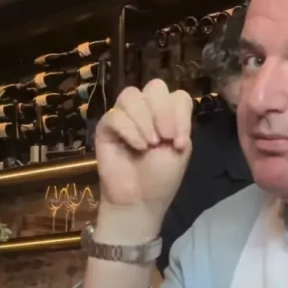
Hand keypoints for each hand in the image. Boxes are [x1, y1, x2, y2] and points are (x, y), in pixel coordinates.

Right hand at [94, 81, 192, 240]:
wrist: (139, 200)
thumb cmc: (160, 177)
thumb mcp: (180, 148)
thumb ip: (179, 122)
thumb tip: (166, 112)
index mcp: (168, 114)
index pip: (177, 95)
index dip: (179, 114)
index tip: (179, 142)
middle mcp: (147, 110)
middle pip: (154, 87)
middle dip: (161, 111)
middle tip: (163, 138)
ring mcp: (125, 116)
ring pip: (132, 95)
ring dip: (144, 120)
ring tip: (149, 145)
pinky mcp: (106, 127)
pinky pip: (115, 115)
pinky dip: (129, 130)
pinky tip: (137, 147)